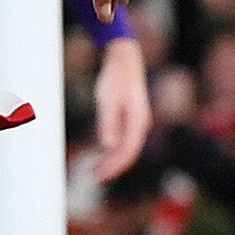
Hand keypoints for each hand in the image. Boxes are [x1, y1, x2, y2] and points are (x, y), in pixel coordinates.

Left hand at [86, 32, 151, 184]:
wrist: (124, 58)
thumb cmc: (114, 77)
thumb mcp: (107, 99)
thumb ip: (108, 123)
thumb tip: (108, 146)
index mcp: (138, 120)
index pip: (128, 150)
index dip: (114, 165)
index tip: (99, 174)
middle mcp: (141, 123)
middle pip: (128, 152)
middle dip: (112, 166)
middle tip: (93, 175)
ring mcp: (137, 121)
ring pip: (127, 147)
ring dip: (112, 160)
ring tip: (94, 169)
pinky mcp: (131, 118)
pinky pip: (124, 140)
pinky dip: (113, 150)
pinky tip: (102, 154)